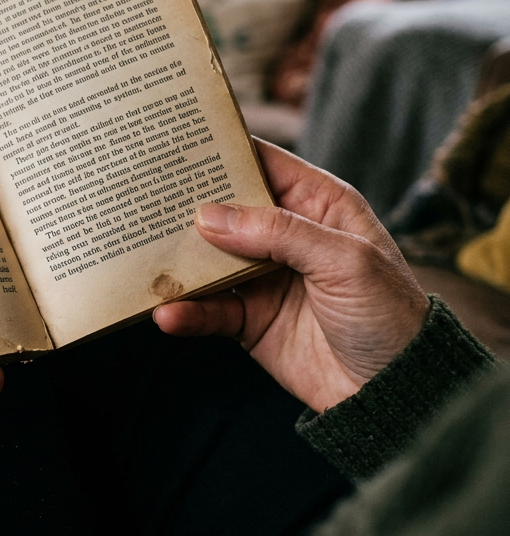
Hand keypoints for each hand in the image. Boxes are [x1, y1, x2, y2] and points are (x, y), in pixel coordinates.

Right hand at [153, 140, 428, 411]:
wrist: (395, 392)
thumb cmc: (389, 315)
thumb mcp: (345, 261)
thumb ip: (279, 232)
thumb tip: (209, 215)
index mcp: (318, 205)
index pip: (263, 164)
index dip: (222, 152)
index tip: (175, 143)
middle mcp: (286, 236)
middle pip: (224, 210)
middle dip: (184, 206)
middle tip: (141, 197)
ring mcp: (264, 277)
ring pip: (208, 259)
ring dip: (177, 262)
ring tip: (142, 259)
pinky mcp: (250, 319)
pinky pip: (210, 310)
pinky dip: (187, 312)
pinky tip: (168, 313)